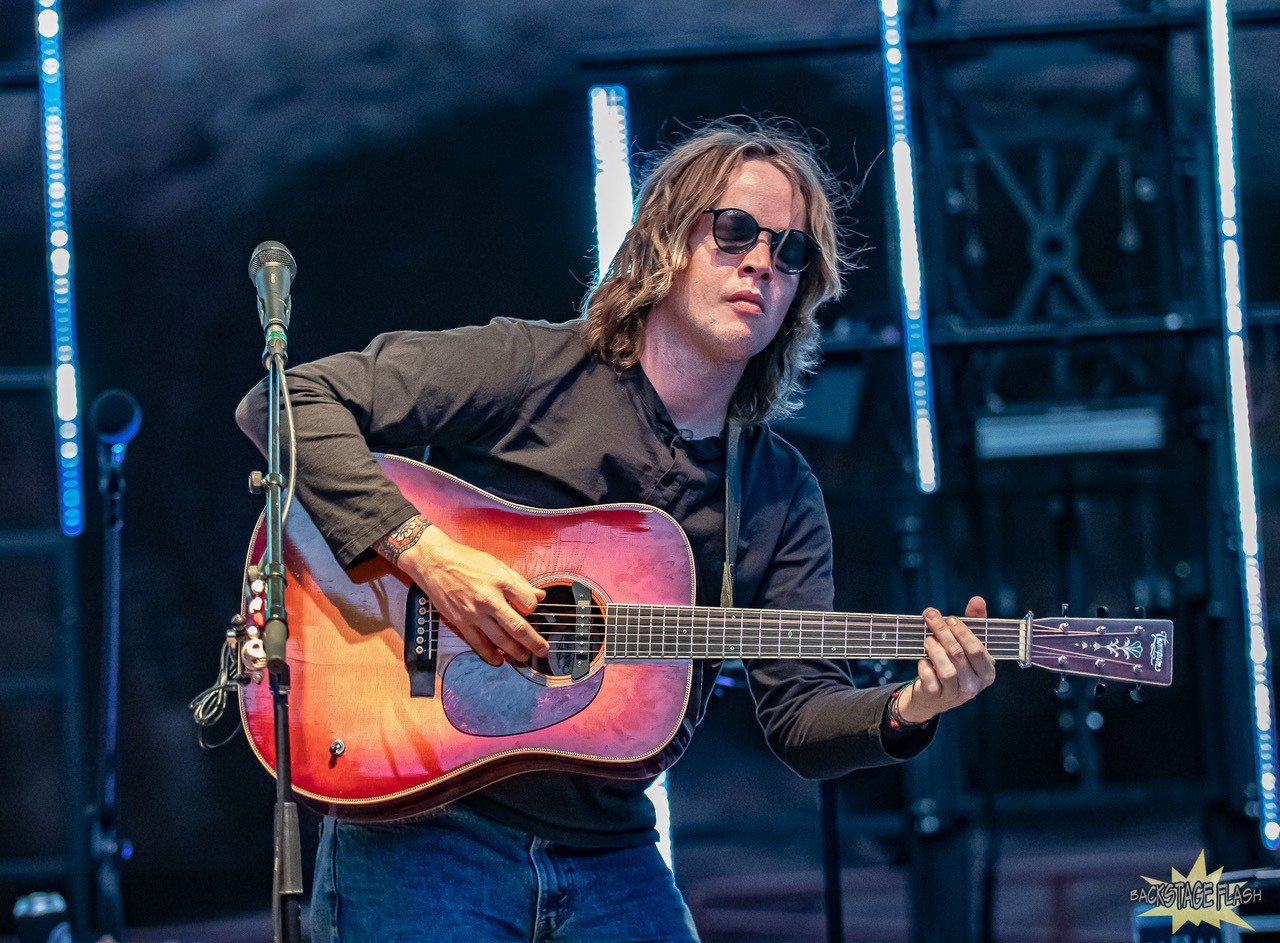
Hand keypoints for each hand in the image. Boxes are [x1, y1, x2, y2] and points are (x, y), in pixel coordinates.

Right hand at [389, 521, 548, 666]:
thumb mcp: (496, 564)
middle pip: (518, 627)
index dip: (534, 608)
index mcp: (501, 582)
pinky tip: (498, 660)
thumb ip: (518, 582)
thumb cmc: (465, 560)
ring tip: (525, 657)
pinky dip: (489, 654)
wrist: (434, 561)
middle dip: (534, 642)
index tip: (531, 609)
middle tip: (543, 651)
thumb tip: (539, 595)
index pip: (528, 603)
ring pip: (500, 639)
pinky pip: (478, 643)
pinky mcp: (461, 622)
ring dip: (515, 651)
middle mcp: (489, 599)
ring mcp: (474, 613)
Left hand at [896, 596, 996, 723]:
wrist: (934, 695)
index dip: (962, 631)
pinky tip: (923, 659)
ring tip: (927, 638)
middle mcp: (974, 685)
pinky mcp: (936, 697)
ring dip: (934, 649)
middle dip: (943, 632)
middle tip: (930, 617)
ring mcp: (955, 694)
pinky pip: (930, 678)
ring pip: (946, 669)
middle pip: (959, 655)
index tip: (949, 618)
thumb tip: (978, 600)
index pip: (977, 649)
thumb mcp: (966, 644)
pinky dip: (924, 666)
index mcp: (987, 672)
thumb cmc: (954, 663)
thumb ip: (974, 622)